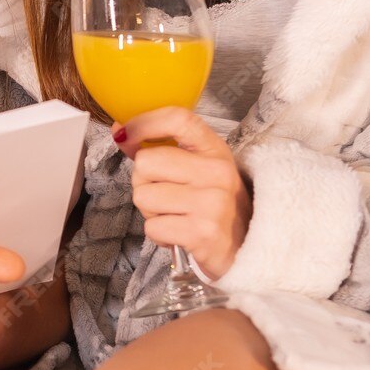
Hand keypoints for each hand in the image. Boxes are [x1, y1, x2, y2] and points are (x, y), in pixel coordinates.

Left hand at [114, 107, 250, 280]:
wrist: (247, 250)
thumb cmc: (213, 206)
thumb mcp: (201, 170)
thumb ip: (164, 150)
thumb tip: (121, 133)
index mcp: (215, 150)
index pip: (177, 119)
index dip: (144, 122)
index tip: (125, 133)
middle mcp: (217, 172)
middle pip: (146, 162)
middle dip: (143, 181)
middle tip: (164, 194)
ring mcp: (211, 203)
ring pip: (143, 196)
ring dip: (150, 211)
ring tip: (174, 215)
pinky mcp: (201, 233)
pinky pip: (151, 227)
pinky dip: (158, 234)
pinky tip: (178, 233)